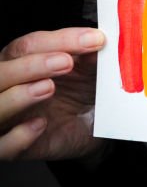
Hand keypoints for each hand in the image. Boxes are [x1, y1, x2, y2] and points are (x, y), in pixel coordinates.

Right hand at [0, 28, 105, 160]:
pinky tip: (40, 124)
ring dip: (19, 97)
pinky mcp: (12, 147)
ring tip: (49, 87)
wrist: (91, 129)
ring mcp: (7, 118)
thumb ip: (88, 56)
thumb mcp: (88, 72)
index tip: (92, 39)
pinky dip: (18, 136)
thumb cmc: (80, 94)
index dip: (58, 40)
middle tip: (67, 62)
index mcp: (19, 62)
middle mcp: (6, 87)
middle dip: (33, 65)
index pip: (27, 46)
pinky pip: (3, 145)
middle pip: (1, 73)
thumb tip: (96, 40)